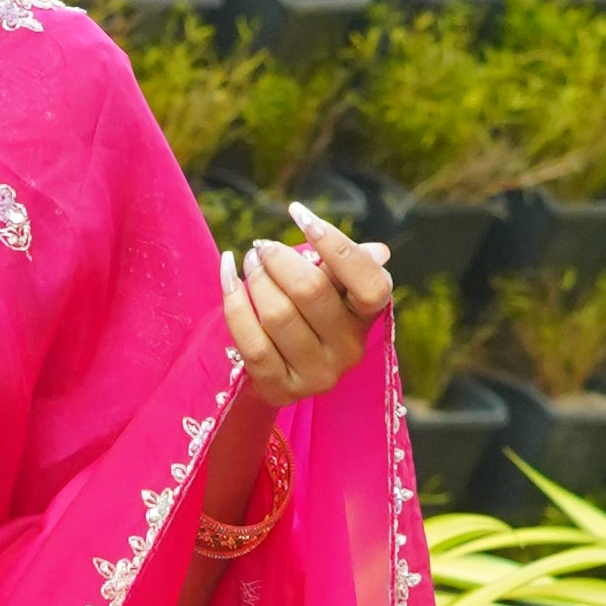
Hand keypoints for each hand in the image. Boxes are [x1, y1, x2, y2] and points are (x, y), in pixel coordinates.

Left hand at [224, 199, 396, 406]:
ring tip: (248, 262)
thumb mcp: (335, 289)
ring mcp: (316, 374)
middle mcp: (349, 350)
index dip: (337, 245)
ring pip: (277, 315)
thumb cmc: (311, 314)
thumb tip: (377, 252)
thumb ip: (348, 266)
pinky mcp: (281, 389)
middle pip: (311, 291)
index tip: (300, 215)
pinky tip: (228, 277)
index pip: (369, 284)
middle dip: (278, 259)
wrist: (283, 371)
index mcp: (367, 317)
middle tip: (262, 248)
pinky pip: (251, 341)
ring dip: (255, 279)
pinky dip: (233, 302)